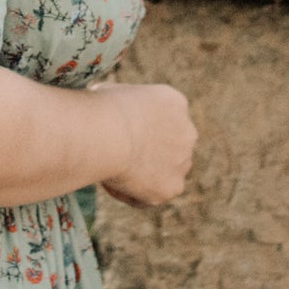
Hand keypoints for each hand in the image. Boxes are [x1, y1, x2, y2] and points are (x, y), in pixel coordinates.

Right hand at [94, 81, 196, 206]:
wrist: (108, 133)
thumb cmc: (101, 109)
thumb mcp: (111, 93)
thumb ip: (119, 106)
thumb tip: (105, 113)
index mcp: (174, 103)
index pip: (162, 119)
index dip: (138, 129)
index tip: (117, 135)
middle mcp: (187, 132)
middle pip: (169, 147)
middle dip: (148, 154)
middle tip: (117, 158)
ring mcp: (183, 161)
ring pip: (162, 173)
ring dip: (141, 176)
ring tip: (109, 170)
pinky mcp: (173, 187)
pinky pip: (149, 196)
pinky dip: (131, 194)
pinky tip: (110, 182)